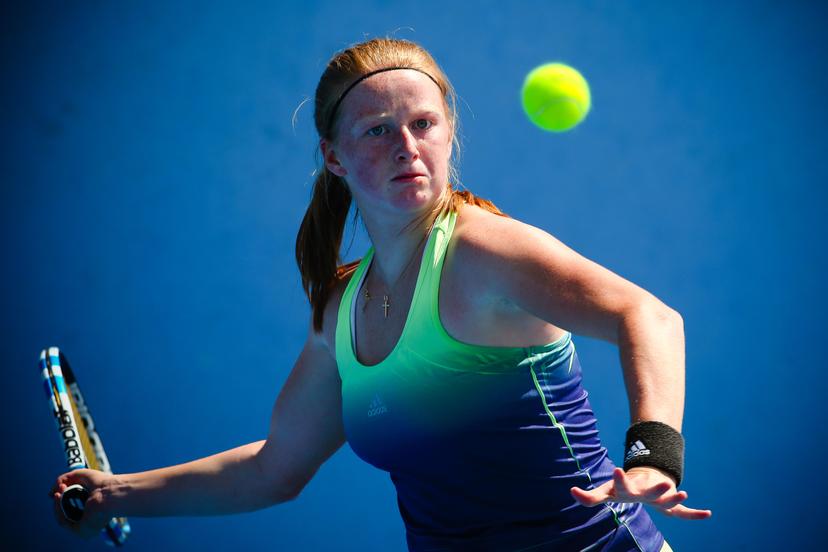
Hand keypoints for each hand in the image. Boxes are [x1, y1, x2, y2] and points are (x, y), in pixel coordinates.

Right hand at [48, 469, 113, 538]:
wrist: (111, 492)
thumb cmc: (101, 482)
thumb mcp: (79, 476)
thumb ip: (63, 481)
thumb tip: (50, 494)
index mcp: (93, 511)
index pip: (73, 508)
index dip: (65, 497)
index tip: (62, 485)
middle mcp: (90, 521)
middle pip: (67, 513)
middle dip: (61, 499)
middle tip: (62, 486)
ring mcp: (85, 528)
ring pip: (63, 518)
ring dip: (58, 503)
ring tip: (61, 489)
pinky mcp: (81, 530)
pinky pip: (63, 521)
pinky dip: (58, 508)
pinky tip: (59, 496)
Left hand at [570, 466, 711, 519]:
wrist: (644, 479)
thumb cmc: (622, 487)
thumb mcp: (605, 492)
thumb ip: (589, 497)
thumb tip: (572, 492)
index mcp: (628, 488)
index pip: (621, 485)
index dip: (618, 478)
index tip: (616, 468)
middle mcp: (645, 492)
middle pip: (650, 492)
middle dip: (656, 488)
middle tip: (664, 483)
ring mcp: (659, 498)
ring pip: (668, 500)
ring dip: (675, 498)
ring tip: (683, 493)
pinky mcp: (670, 506)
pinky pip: (683, 514)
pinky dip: (695, 514)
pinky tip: (708, 514)